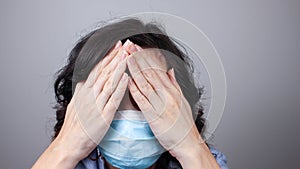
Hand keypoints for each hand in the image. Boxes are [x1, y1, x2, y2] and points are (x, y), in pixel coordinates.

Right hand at [54, 41, 128, 160]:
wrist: (69, 143)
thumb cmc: (74, 125)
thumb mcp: (75, 103)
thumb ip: (81, 90)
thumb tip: (84, 79)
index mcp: (84, 91)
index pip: (97, 69)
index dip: (107, 56)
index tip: (116, 46)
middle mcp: (90, 95)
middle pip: (104, 72)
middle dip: (115, 56)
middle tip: (125, 44)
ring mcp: (97, 104)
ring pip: (109, 82)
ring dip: (119, 67)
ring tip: (127, 54)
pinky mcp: (104, 116)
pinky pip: (113, 99)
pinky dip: (120, 87)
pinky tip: (126, 77)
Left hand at [126, 47, 203, 156]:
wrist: (188, 142)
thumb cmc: (184, 124)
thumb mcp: (182, 100)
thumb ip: (174, 84)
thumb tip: (169, 70)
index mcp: (173, 90)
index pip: (158, 69)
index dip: (147, 57)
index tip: (139, 48)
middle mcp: (167, 94)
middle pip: (150, 72)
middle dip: (139, 58)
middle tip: (129, 46)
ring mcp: (161, 105)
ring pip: (146, 83)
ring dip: (134, 69)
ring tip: (125, 58)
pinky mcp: (154, 116)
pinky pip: (143, 100)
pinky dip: (134, 89)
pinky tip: (127, 80)